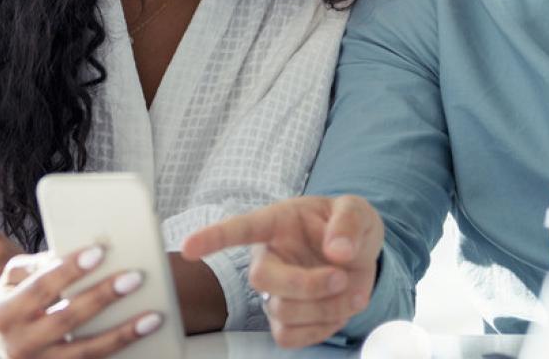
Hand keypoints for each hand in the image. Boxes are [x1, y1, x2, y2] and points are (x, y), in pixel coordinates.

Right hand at [0, 245, 162, 357]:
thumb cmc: (11, 306)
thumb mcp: (11, 281)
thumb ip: (35, 265)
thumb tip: (69, 251)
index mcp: (4, 314)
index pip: (41, 287)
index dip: (70, 269)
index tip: (99, 251)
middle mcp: (20, 345)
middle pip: (67, 319)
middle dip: (102, 297)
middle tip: (134, 277)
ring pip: (86, 353)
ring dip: (122, 335)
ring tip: (153, 317)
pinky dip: (118, 354)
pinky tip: (143, 342)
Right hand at [181, 195, 381, 347]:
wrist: (360, 257)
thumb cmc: (348, 228)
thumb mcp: (357, 210)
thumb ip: (349, 223)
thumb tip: (337, 250)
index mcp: (277, 223)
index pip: (239, 228)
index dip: (212, 238)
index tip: (189, 248)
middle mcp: (269, 258)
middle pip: (260, 279)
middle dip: (305, 285)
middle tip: (341, 277)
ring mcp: (275, 291)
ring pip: (281, 312)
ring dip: (325, 308)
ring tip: (352, 291)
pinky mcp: (286, 319)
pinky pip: (290, 338)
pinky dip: (321, 330)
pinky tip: (337, 311)